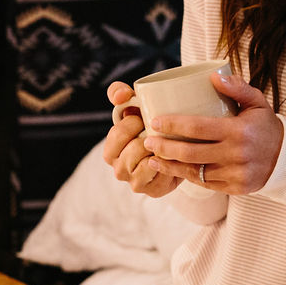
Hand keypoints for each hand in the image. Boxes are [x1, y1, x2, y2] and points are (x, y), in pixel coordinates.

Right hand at [102, 81, 182, 196]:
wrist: (174, 148)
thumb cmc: (147, 124)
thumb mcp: (132, 105)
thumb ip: (119, 93)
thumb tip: (122, 95)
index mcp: (110, 151)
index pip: (117, 135)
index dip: (133, 124)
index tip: (143, 117)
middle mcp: (119, 170)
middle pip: (133, 151)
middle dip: (149, 138)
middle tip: (160, 130)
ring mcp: (135, 183)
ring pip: (147, 165)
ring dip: (159, 151)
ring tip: (168, 142)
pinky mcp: (153, 191)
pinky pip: (162, 176)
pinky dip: (170, 164)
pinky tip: (174, 156)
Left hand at [144, 73, 282, 194]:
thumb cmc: (266, 126)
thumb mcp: (257, 102)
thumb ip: (237, 87)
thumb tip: (213, 76)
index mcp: (239, 131)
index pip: (198, 127)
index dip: (173, 125)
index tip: (155, 122)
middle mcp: (236, 154)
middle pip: (190, 152)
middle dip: (164, 148)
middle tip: (148, 142)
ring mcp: (235, 174)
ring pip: (194, 172)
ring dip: (170, 165)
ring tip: (152, 158)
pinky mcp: (234, 188)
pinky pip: (204, 183)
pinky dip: (187, 176)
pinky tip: (173, 169)